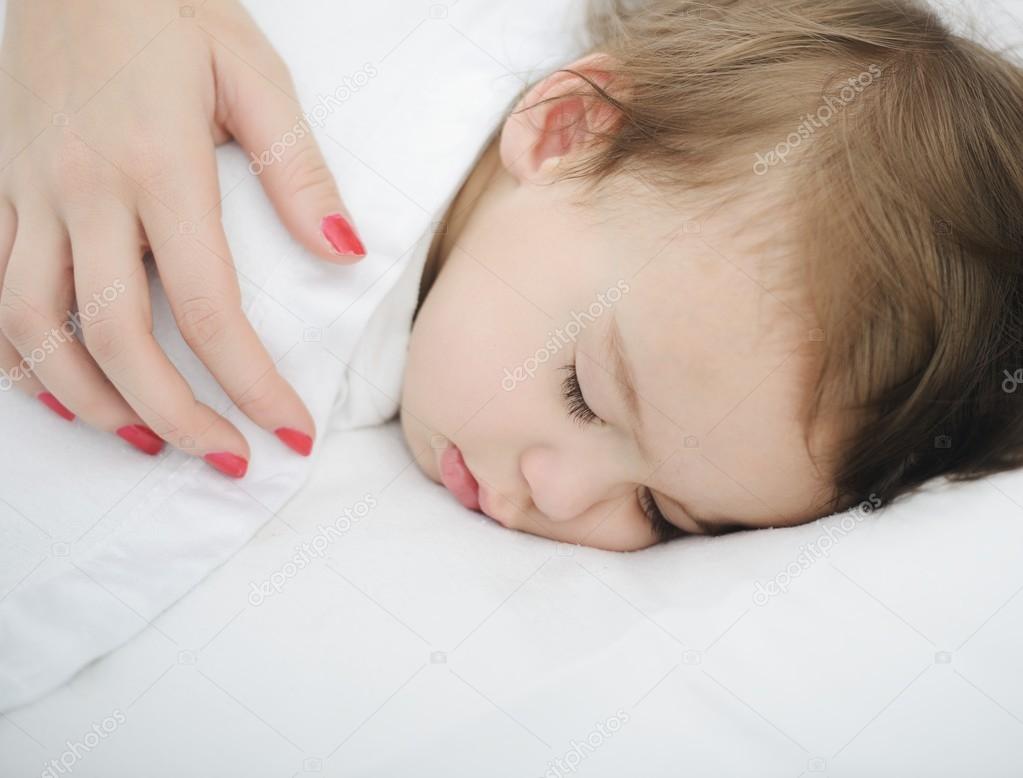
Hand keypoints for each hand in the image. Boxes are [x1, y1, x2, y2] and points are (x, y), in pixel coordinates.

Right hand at [0, 0, 362, 474]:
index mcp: (159, 166)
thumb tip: (345, 252)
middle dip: (177, 416)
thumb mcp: (253, 75)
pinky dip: (20, 356)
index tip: (288, 433)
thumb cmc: (169, 11)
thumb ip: (299, 170)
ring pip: (36, 328)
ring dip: (92, 401)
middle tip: (226, 458)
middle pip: (116, 338)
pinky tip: (62, 390)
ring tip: (149, 440)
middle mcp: (84, 190)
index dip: (250, 384)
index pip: (207, 307)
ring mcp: (29, 193)